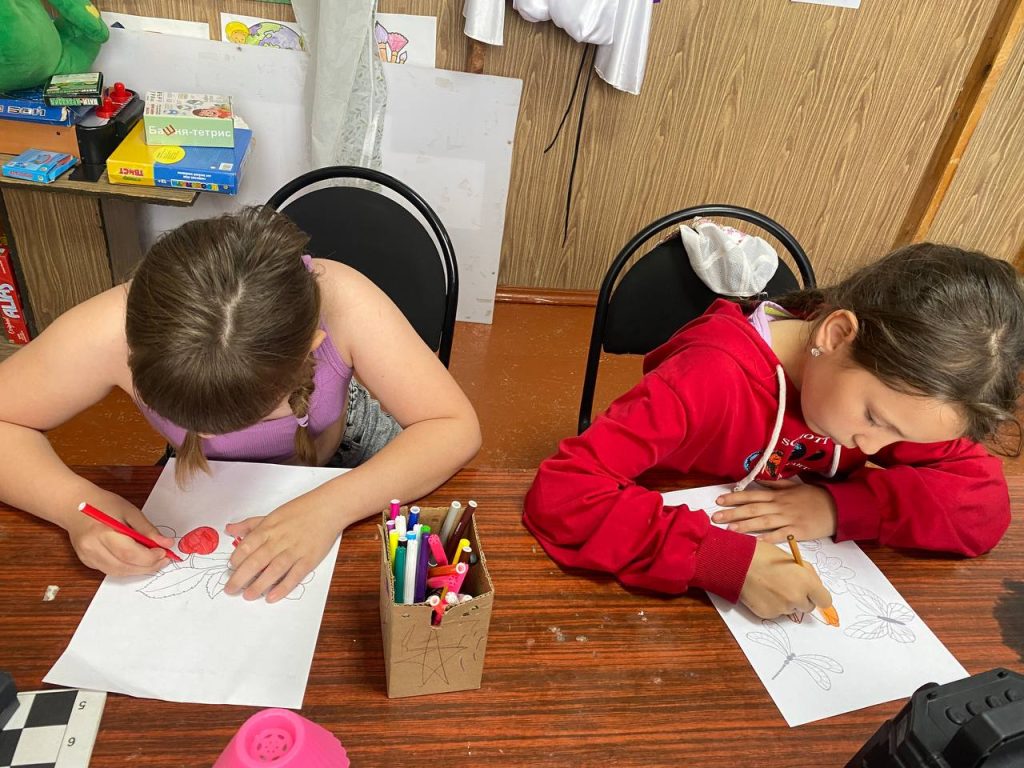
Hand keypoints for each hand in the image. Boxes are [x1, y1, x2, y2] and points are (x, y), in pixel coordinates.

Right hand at [65, 492, 172, 576]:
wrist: (74, 505)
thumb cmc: (104, 504)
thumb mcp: (130, 511)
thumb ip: (148, 529)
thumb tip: (166, 544)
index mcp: (103, 533)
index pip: (130, 554)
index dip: (150, 557)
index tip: (165, 553)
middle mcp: (92, 548)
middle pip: (124, 567)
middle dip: (148, 566)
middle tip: (164, 560)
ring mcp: (87, 557)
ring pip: (117, 572)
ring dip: (138, 570)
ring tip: (153, 561)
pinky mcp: (87, 561)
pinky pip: (110, 570)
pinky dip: (127, 568)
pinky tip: (137, 560)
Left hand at [224, 496, 340, 602]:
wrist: (328, 508)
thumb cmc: (300, 510)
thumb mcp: (272, 514)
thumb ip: (250, 524)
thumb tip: (230, 529)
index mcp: (268, 528)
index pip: (247, 546)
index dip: (236, 559)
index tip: (229, 569)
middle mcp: (280, 540)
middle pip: (256, 561)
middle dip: (240, 577)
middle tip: (229, 589)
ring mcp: (295, 550)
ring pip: (274, 570)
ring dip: (259, 585)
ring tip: (248, 596)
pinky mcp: (309, 559)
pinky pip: (294, 576)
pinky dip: (283, 587)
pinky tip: (272, 597)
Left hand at [712, 479, 837, 542]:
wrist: (837, 506)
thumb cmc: (814, 496)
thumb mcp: (793, 486)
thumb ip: (774, 484)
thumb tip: (758, 479)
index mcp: (778, 495)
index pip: (752, 495)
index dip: (735, 498)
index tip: (719, 500)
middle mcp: (780, 506)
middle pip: (753, 508)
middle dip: (733, 513)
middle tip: (715, 517)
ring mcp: (789, 519)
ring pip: (763, 521)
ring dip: (745, 526)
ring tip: (729, 530)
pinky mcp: (798, 532)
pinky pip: (781, 535)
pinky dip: (768, 538)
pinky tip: (756, 542)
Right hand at [739, 540, 832, 618]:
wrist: (737, 562)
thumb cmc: (764, 555)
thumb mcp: (792, 559)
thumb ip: (806, 574)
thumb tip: (813, 585)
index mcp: (806, 582)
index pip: (825, 600)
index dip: (819, 596)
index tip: (813, 593)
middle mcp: (797, 598)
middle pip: (808, 607)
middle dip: (801, 598)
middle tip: (788, 586)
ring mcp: (782, 608)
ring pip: (790, 609)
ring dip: (785, 601)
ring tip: (770, 585)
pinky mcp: (768, 614)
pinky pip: (776, 612)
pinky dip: (772, 604)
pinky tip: (762, 591)